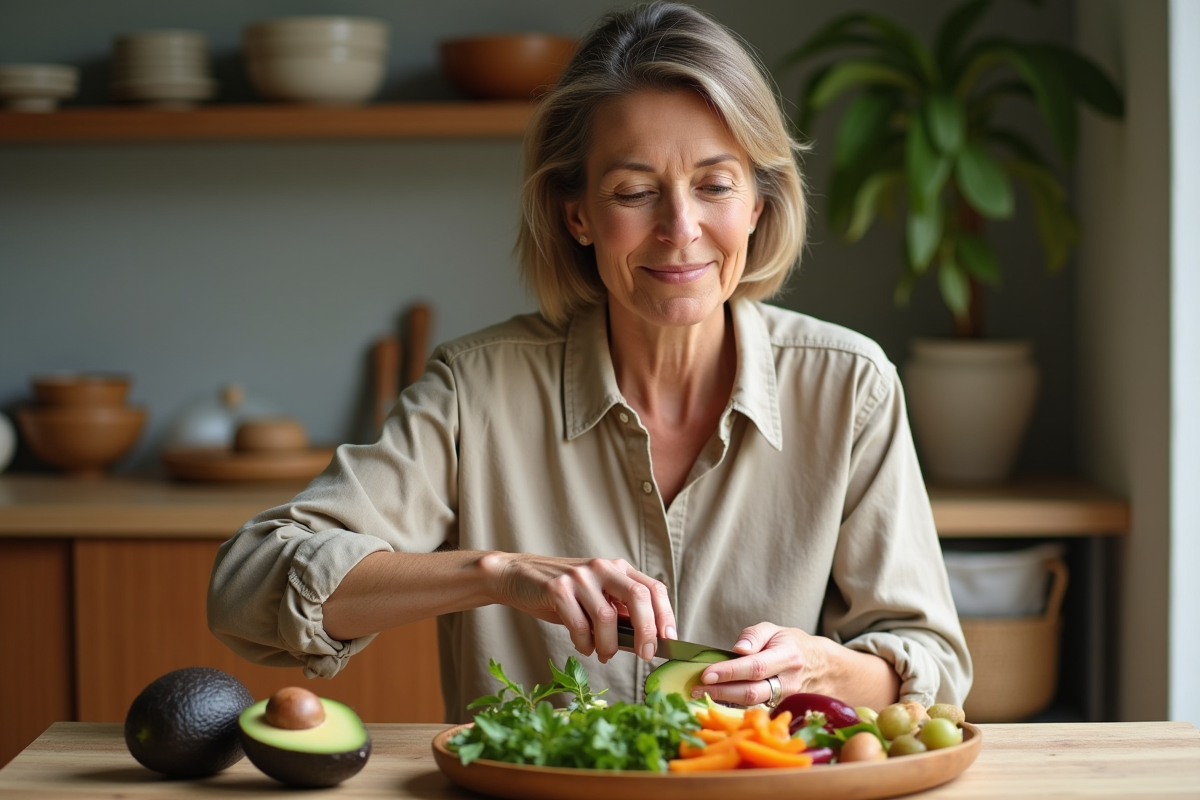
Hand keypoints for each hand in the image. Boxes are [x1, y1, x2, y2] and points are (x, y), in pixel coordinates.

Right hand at [482, 552, 675, 663]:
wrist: (518, 577)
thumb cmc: (562, 594)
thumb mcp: (595, 597)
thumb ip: (618, 614)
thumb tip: (643, 643)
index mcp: (617, 568)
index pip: (653, 588)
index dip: (665, 615)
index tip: (669, 640)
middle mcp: (602, 568)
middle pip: (638, 597)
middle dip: (647, 630)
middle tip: (645, 654)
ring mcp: (579, 577)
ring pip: (606, 617)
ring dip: (608, 645)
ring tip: (603, 654)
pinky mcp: (556, 588)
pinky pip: (578, 624)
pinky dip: (584, 643)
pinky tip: (584, 646)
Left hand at [694, 622, 828, 706]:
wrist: (820, 666)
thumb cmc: (791, 644)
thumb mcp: (774, 630)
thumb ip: (754, 636)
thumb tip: (737, 649)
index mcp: (787, 657)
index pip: (755, 667)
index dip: (729, 672)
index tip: (706, 673)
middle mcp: (788, 682)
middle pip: (752, 692)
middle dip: (721, 691)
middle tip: (696, 688)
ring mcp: (785, 699)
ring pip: (752, 704)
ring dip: (723, 700)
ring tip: (700, 693)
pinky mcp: (779, 709)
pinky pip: (754, 708)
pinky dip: (733, 705)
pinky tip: (716, 698)